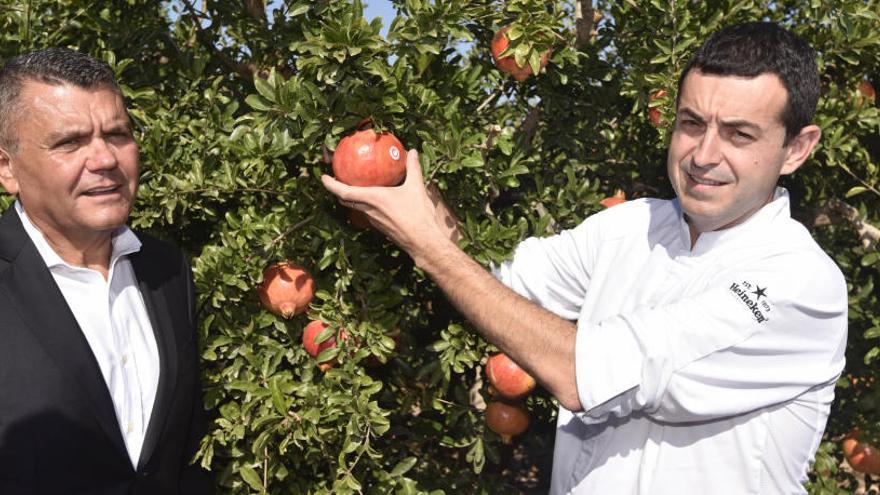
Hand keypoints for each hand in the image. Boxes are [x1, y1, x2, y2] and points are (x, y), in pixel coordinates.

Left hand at [321, 149, 459, 258]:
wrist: (423, 242)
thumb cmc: (417, 215)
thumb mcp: (416, 187)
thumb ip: (413, 168)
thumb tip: (413, 152)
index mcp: (372, 199)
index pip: (344, 192)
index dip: (331, 184)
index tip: (323, 177)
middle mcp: (368, 210)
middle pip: (346, 201)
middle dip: (338, 190)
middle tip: (336, 179)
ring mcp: (373, 220)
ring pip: (356, 207)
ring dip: (351, 198)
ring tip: (354, 186)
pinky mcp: (380, 227)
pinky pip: (367, 213)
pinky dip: (364, 204)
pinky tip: (375, 199)